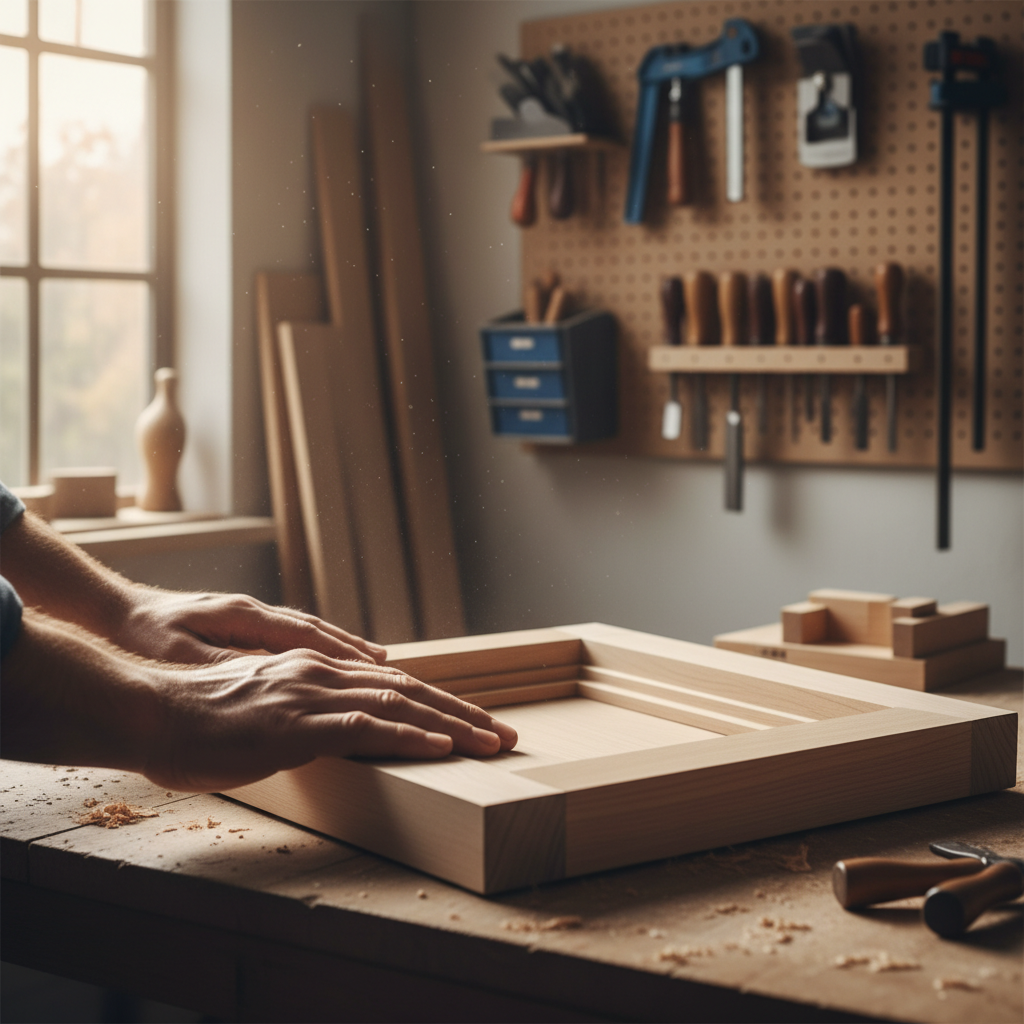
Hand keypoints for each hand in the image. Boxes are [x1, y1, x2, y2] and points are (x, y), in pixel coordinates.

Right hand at [1, 612, 518, 793]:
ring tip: (493, 743)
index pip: (394, 686)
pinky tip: (442, 747)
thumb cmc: (201, 724)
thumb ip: (304, 717)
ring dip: (453, 724)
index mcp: (317, 672)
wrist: (153, 713)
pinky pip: (366, 728)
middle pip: (411, 691)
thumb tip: (335, 734)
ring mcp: (313, 695)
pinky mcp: (298, 723)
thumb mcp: (265, 715)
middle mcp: (323, 674)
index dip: (441, 704)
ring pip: (400, 705)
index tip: (476, 723)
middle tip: (506, 735)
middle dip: (464, 713)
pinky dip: (410, 736)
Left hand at [116, 588, 386, 665]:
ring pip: (309, 632)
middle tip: (390, 667)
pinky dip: (322, 649)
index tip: (375, 667)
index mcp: (243, 616)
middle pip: (317, 630)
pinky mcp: (245, 626)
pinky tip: (335, 663)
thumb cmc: (145, 635)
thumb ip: (222, 666)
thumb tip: (261, 678)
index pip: (303, 635)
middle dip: (355, 649)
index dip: (341, 652)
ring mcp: (252, 616)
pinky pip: (294, 638)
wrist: (119, 610)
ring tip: (378, 664)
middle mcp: (255, 611)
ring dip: (344, 648)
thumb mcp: (178, 654)